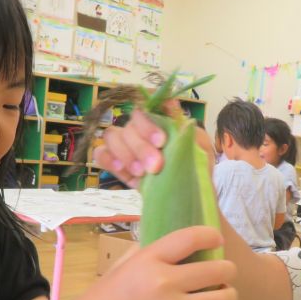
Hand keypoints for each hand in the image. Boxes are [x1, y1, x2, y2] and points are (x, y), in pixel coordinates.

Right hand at [68, 225, 235, 299]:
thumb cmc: (101, 299)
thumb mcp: (122, 265)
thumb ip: (150, 254)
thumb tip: (176, 246)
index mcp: (150, 259)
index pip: (192, 237)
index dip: (211, 236)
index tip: (217, 240)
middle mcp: (163, 282)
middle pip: (217, 270)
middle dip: (228, 271)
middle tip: (225, 275)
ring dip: (228, 298)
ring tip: (224, 298)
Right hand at [91, 110, 214, 187]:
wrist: (186, 195)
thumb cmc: (194, 169)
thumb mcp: (199, 148)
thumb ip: (187, 128)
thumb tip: (173, 103)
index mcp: (159, 121)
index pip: (146, 110)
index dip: (149, 124)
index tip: (162, 142)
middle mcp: (140, 130)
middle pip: (129, 126)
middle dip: (141, 147)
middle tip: (156, 166)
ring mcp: (126, 146)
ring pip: (112, 136)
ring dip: (126, 154)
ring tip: (141, 173)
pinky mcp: (117, 164)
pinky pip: (101, 153)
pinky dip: (108, 159)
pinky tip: (121, 169)